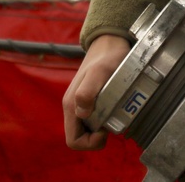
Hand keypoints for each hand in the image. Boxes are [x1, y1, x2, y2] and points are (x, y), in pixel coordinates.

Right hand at [62, 34, 130, 149]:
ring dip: (100, 130)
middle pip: (79, 137)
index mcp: (71, 105)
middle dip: (95, 138)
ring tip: (113, 115)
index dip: (89, 142)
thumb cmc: (107, 58)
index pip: (73, 140)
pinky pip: (93, 119)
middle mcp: (72, 106)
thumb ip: (88, 91)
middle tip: (110, 125)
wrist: (109, 43)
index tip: (104, 130)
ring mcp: (80, 103)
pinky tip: (113, 109)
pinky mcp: (88, 99)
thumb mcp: (100, 73)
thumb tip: (81, 112)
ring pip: (86, 129)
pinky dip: (103, 120)